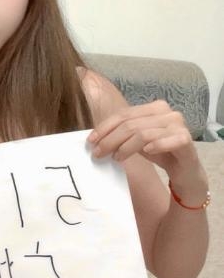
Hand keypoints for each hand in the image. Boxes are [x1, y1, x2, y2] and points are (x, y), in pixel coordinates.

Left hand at [87, 99, 205, 189]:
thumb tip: (95, 138)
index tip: (91, 141)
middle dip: (110, 139)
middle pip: (131, 124)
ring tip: (116, 158)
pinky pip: (166, 140)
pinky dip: (155, 145)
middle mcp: (167, 112)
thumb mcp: (136, 141)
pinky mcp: (186, 139)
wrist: (185, 170)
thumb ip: (122, 134)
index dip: (105, 127)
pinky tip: (146, 152)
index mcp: (154, 108)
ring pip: (144, 133)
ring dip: (126, 147)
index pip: (124, 114)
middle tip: (98, 153)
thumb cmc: (160, 152)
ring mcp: (178, 124)